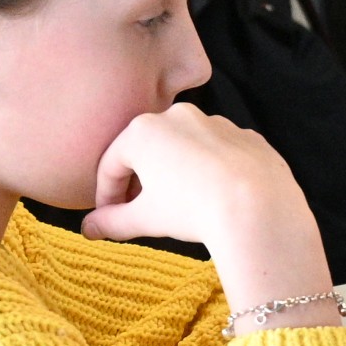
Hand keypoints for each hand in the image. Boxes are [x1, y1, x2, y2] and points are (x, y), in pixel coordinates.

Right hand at [84, 105, 334, 325]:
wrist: (257, 206)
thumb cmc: (192, 208)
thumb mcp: (145, 219)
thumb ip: (112, 221)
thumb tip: (88, 229)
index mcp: (144, 130)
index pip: (111, 164)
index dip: (106, 194)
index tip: (107, 217)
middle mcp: (179, 116)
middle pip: (148, 150)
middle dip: (140, 180)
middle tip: (140, 210)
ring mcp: (217, 122)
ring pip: (186, 148)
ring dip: (176, 172)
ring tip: (180, 204)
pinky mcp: (247, 136)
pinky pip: (220, 153)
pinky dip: (211, 170)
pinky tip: (214, 196)